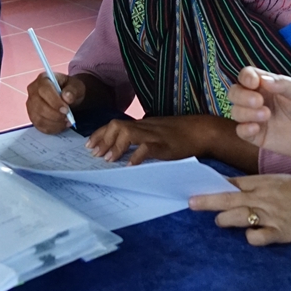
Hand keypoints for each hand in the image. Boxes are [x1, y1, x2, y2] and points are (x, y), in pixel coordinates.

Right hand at [26, 73, 85, 133]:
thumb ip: (72, 90)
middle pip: (39, 106)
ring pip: (38, 118)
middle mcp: (33, 91)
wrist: (68, 96)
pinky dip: (51, 128)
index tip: (66, 110)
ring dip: (54, 123)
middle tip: (68, 118)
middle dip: (55, 115)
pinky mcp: (33, 116)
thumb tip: (66, 97)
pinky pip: (39, 126)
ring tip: (67, 121)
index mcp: (43, 79)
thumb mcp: (76, 86)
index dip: (54, 101)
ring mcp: (31, 104)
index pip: (44, 90)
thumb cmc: (70, 89)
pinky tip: (61, 125)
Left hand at [84, 115, 230, 164]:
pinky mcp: (165, 144)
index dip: (100, 134)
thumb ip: (141, 139)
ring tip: (108, 160)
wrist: (201, 130)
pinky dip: (137, 156)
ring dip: (115, 146)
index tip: (89, 145)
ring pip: (128, 132)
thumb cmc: (179, 134)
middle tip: (95, 154)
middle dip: (103, 139)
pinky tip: (130, 165)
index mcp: (141, 125)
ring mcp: (154, 134)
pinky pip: (147, 147)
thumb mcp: (156, 133)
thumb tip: (123, 152)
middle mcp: (145, 127)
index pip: (115, 124)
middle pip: (117, 125)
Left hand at [189, 174, 290, 244]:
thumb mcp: (283, 180)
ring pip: (237, 217)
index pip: (234, 182)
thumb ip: (260, 184)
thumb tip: (236, 187)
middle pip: (228, 199)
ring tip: (220, 221)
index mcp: (266, 181)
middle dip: (207, 200)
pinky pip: (256, 237)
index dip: (215, 185)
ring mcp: (271, 216)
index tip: (199, 185)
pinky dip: (251, 237)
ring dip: (224, 220)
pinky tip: (252, 235)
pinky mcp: (280, 233)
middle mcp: (265, 197)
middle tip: (191, 202)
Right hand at [227, 66, 290, 161]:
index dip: (245, 77)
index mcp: (265, 85)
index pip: (246, 75)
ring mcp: (254, 118)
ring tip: (267, 115)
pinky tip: (257, 128)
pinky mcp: (255, 135)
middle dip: (242, 96)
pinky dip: (244, 128)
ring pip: (235, 111)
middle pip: (234, 92)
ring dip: (246, 112)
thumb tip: (263, 80)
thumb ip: (283, 84)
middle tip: (259, 101)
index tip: (254, 82)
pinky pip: (240, 131)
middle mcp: (256, 99)